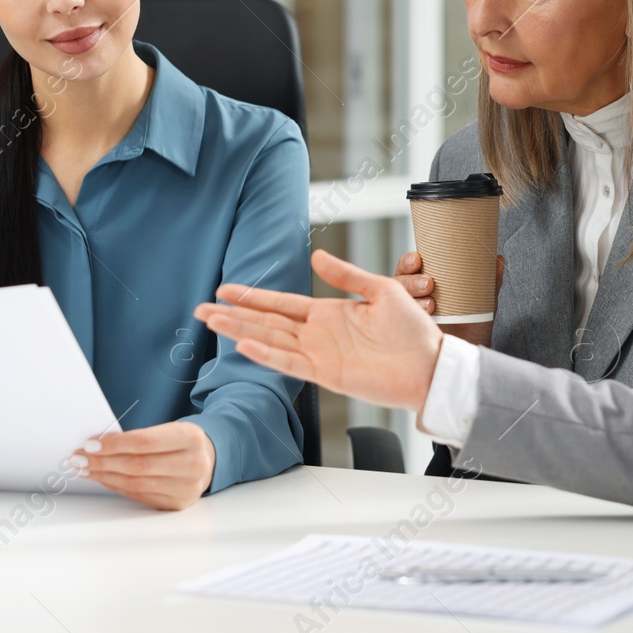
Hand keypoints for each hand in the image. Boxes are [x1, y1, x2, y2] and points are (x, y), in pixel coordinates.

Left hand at [72, 422, 215, 510]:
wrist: (209, 459)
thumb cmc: (181, 442)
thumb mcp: (169, 429)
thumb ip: (140, 437)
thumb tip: (98, 446)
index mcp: (190, 438)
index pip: (145, 442)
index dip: (114, 444)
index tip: (90, 444)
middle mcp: (192, 465)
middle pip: (138, 466)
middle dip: (103, 462)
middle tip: (79, 458)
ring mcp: (186, 488)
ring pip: (136, 484)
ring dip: (105, 476)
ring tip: (86, 469)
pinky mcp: (176, 504)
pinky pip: (139, 496)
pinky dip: (117, 486)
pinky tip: (103, 478)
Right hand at [195, 248, 443, 411]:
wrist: (431, 366)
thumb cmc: (412, 331)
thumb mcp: (381, 290)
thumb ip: (346, 275)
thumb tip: (316, 257)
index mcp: (327, 314)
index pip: (280, 304)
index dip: (252, 297)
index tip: (224, 290)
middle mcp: (317, 335)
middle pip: (266, 323)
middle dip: (233, 316)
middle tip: (201, 309)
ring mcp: (319, 355)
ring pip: (270, 342)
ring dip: (241, 333)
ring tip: (212, 322)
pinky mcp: (327, 375)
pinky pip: (290, 364)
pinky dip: (266, 356)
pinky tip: (245, 346)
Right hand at [393, 251, 504, 345]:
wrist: (472, 351)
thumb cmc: (473, 323)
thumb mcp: (483, 301)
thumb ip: (490, 280)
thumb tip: (499, 258)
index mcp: (425, 280)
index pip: (409, 266)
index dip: (409, 261)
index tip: (418, 259)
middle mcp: (412, 295)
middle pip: (400, 280)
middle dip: (411, 280)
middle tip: (429, 284)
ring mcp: (408, 312)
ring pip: (398, 300)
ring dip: (412, 298)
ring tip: (431, 304)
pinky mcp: (408, 329)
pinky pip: (401, 320)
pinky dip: (410, 317)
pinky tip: (427, 318)